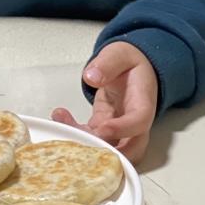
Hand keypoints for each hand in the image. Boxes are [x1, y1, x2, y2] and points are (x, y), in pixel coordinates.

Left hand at [52, 42, 157, 163]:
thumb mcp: (120, 55)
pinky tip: (60, 117)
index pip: (138, 122)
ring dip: (83, 142)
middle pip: (127, 148)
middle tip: (78, 138)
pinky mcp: (104, 129)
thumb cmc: (130, 64)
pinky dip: (75, 132)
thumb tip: (92, 77)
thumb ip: (107, 64)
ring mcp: (120, 129)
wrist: (131, 70)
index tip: (103, 128)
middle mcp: (135, 122)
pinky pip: (91, 137)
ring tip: (62, 122)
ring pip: (107, 147)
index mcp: (143, 102)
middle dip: (103, 149)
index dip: (122, 129)